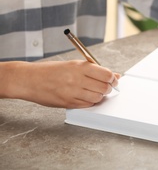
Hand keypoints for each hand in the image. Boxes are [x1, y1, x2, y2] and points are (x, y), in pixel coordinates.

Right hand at [4, 60, 120, 107]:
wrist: (30, 80)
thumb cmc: (52, 71)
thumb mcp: (74, 64)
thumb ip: (95, 70)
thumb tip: (115, 75)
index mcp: (80, 67)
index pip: (106, 74)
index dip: (113, 78)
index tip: (113, 79)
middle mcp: (77, 79)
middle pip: (104, 87)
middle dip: (108, 88)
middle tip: (105, 87)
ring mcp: (72, 92)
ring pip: (98, 98)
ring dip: (100, 96)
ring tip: (94, 91)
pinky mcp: (68, 103)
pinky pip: (87, 105)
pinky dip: (91, 102)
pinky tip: (86, 96)